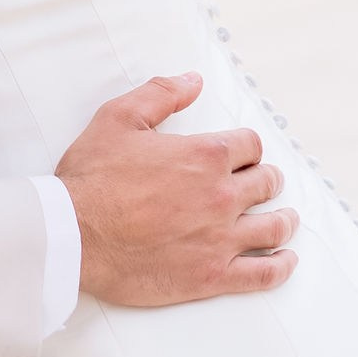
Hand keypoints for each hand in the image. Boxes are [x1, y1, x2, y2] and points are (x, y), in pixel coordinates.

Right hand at [57, 75, 294, 306]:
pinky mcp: (213, 275)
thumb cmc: (91, 178)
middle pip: (266, 183)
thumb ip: (161, 94)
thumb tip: (193, 81)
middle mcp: (221, 195)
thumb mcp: (118, 118)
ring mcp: (221, 238)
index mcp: (204, 155)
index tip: (243, 156)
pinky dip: (281, 265)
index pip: (250, 146)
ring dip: (284, 220)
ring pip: (273, 227)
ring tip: (284, 219)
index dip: (248, 148)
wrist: (71, 236)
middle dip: (266, 180)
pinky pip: (264, 273)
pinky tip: (286, 259)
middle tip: (262, 184)